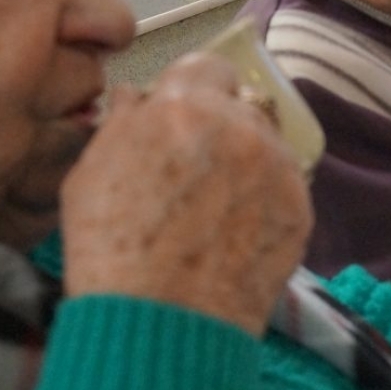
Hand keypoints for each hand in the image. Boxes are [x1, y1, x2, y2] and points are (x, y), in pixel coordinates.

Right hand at [59, 53, 312, 334]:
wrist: (162, 323)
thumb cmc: (110, 252)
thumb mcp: (89, 175)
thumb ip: (122, 123)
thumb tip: (140, 97)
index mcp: (182, 107)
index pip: (206, 66)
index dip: (193, 90)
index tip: (183, 115)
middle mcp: (238, 126)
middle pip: (242, 102)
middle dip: (221, 123)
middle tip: (199, 166)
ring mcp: (276, 167)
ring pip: (268, 142)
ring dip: (247, 158)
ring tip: (218, 206)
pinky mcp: (301, 208)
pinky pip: (285, 185)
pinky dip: (266, 199)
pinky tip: (237, 231)